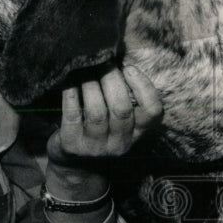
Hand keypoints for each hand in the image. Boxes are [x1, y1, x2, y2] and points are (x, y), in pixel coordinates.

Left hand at [47, 64, 162, 166]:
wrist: (73, 164)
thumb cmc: (97, 130)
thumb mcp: (117, 120)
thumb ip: (123, 96)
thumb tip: (117, 59)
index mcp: (137, 133)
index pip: (153, 111)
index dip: (143, 87)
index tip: (129, 68)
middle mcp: (120, 143)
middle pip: (122, 109)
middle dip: (111, 81)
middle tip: (102, 64)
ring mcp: (96, 147)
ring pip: (97, 112)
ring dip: (91, 86)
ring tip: (85, 70)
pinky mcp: (72, 146)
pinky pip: (72, 115)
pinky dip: (71, 95)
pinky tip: (68, 82)